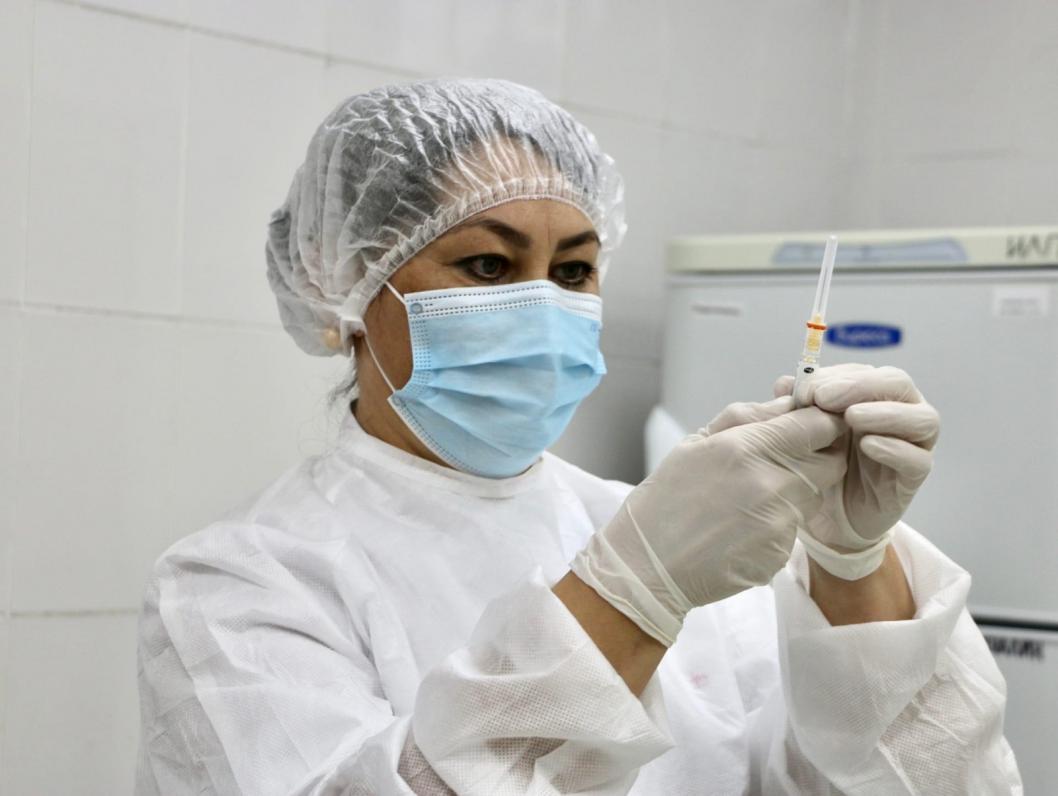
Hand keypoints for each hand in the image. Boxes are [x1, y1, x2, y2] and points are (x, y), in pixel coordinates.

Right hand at [571, 397, 847, 644]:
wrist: (646, 566)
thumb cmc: (664, 500)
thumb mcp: (695, 443)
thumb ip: (747, 417)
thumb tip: (787, 402)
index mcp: (747, 448)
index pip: (819, 425)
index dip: (821, 421)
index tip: (810, 425)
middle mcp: (771, 484)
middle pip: (831, 462)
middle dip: (817, 457)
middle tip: (782, 462)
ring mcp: (778, 523)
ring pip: (813, 496)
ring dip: (794, 491)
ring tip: (748, 499)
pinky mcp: (780, 554)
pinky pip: (794, 529)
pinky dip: (776, 524)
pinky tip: (741, 528)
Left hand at [775, 364, 939, 578]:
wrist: (828, 518)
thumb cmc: (818, 466)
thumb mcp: (800, 436)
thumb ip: (795, 407)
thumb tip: (785, 381)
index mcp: (871, 396)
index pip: (863, 372)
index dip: (836, 376)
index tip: (805, 390)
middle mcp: (899, 412)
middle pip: (897, 383)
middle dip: (860, 386)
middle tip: (825, 398)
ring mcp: (913, 444)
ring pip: (921, 417)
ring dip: (885, 413)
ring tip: (852, 417)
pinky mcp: (914, 476)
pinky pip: (917, 459)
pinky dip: (895, 449)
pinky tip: (868, 446)